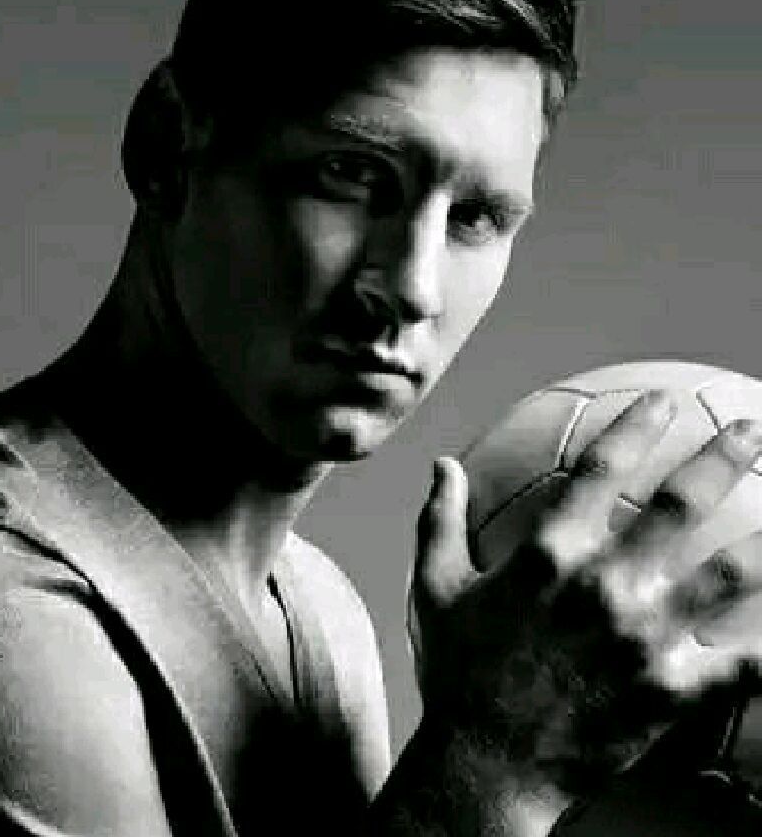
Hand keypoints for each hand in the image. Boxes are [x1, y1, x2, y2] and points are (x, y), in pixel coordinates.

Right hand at [408, 392, 761, 808]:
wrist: (486, 764)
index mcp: (548, 553)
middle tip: (751, 429)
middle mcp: (604, 583)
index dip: (636, 425)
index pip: (600, 467)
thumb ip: (439, 519)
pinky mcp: (673, 690)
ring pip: (731, 572)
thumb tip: (441, 465)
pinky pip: (746, 659)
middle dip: (724, 456)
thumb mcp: (433, 587)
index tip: (662, 400)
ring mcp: (644, 637)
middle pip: (681, 503)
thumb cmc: (457, 671)